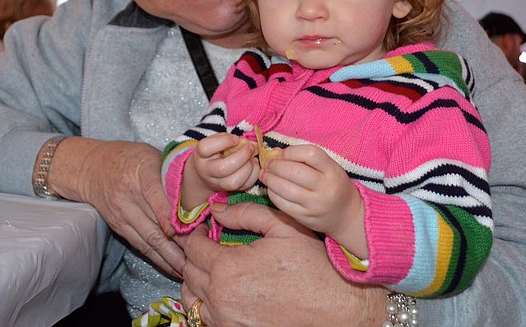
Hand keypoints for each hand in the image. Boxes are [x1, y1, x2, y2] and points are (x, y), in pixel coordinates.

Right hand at [48, 137, 184, 277]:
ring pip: (148, 241)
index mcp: (141, 171)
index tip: (181, 230)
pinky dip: (157, 258)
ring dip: (168, 258)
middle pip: (153, 225)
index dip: (167, 214)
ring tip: (187, 269)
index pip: (154, 194)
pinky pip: (140, 246)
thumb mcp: (151, 155)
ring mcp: (122, 214)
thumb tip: (198, 195)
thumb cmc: (130, 157)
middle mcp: (129, 195)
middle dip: (177, 245)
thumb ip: (171, 173)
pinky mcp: (119, 227)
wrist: (92, 167)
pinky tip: (171, 267)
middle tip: (197, 257)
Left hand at [180, 202, 387, 326]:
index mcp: (228, 268)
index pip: (193, 247)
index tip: (207, 228)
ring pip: (192, 296)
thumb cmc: (313, 266)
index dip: (197, 233)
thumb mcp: (283, 227)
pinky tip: (224, 289)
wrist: (337, 308)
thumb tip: (216, 210)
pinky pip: (205, 316)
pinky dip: (206, 301)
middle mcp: (220, 298)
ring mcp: (225, 319)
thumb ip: (246, 213)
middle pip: (189, 271)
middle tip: (209, 244)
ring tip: (213, 267)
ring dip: (197, 278)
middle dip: (195, 254)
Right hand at [192, 133, 259, 192]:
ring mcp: (218, 184)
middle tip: (250, 147)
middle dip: (241, 157)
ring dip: (248, 168)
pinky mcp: (230, 190)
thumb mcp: (214, 142)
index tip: (236, 138)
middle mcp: (207, 172)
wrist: (206, 173)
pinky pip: (244, 186)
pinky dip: (253, 175)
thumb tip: (242, 142)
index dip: (224, 142)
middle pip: (223, 169)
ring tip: (252, 158)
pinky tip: (253, 165)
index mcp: (201, 155)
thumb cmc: (213, 153)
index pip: (206, 148)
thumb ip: (225, 138)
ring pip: (233, 182)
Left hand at [261, 144, 363, 246]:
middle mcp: (325, 187)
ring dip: (270, 179)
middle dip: (275, 166)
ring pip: (285, 189)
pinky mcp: (305, 217)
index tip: (281, 154)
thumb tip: (276, 153)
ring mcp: (314, 204)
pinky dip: (273, 194)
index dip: (291, 151)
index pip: (310, 154)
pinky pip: (283, 204)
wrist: (347, 216)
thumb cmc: (334, 186)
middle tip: (267, 164)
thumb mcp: (328, 168)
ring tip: (264, 174)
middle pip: (294, 172)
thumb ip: (306, 159)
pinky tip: (270, 188)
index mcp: (332, 170)